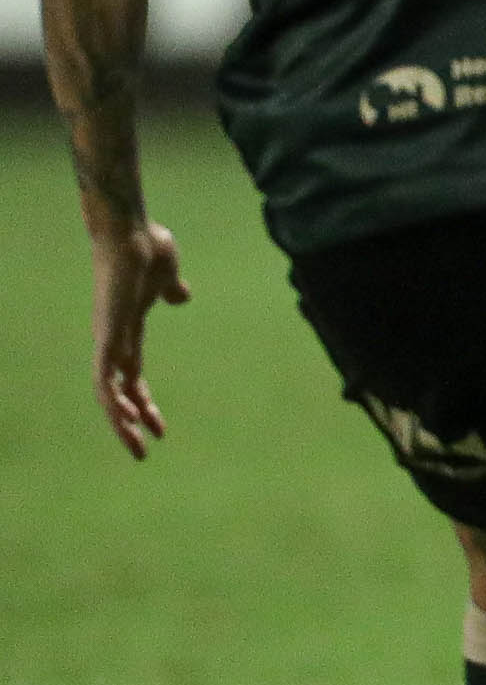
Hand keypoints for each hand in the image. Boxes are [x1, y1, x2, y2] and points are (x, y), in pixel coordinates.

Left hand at [91, 217, 188, 458]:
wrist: (131, 231)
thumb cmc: (149, 247)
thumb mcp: (168, 276)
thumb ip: (172, 289)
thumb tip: (182, 296)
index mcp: (127, 332)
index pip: (131, 378)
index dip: (144, 404)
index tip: (160, 429)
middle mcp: (112, 341)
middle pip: (116, 394)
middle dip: (130, 424)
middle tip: (142, 452)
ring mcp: (107, 338)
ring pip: (106, 393)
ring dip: (119, 422)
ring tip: (136, 446)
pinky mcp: (107, 334)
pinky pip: (103, 377)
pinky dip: (112, 401)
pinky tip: (124, 418)